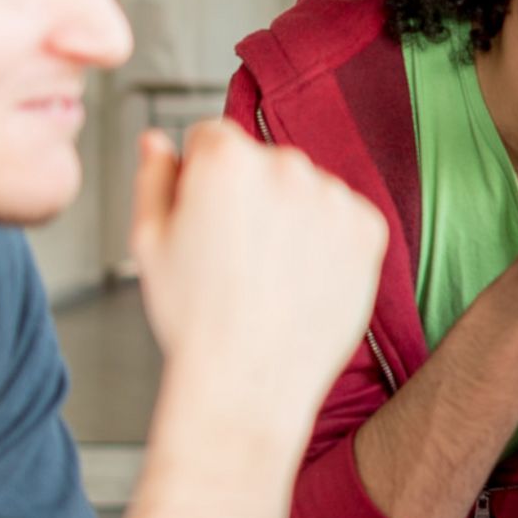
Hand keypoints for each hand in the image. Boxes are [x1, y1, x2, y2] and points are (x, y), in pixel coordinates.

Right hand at [129, 122, 386, 407]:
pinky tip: (302, 279)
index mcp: (226, 160)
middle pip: (262, 162)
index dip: (199, 178)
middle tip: (235, 256)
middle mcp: (286, 167)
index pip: (212, 136)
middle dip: (248, 195)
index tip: (203, 218)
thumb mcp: (149, 242)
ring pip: (306, 190)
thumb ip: (153, 179)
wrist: (249, 381)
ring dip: (291, 216)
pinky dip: (328, 242)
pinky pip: (343, 218)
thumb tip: (158, 142)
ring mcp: (333, 197)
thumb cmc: (196, 318)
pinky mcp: (368, 229)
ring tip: (270, 274)